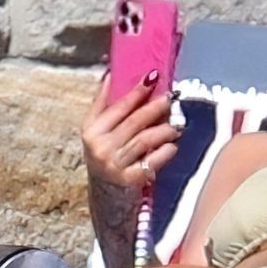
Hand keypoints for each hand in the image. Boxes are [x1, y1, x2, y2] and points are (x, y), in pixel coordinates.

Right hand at [82, 71, 179, 187]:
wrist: (104, 193)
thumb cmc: (104, 154)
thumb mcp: (95, 130)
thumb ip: (102, 103)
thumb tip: (110, 74)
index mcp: (92, 130)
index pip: (118, 107)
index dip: (136, 91)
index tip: (153, 78)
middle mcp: (101, 147)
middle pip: (134, 122)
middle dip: (155, 108)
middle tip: (170, 99)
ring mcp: (114, 164)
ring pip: (145, 140)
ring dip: (164, 130)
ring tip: (175, 125)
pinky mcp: (129, 180)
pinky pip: (152, 161)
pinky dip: (165, 152)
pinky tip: (172, 147)